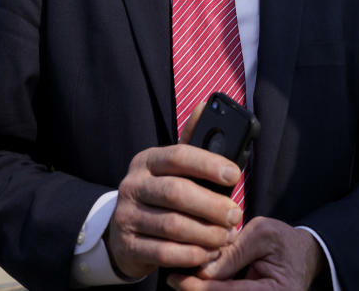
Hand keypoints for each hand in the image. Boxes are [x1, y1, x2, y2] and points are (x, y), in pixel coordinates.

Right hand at [105, 104, 243, 278]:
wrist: (123, 232)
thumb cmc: (160, 193)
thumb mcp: (172, 167)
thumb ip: (192, 141)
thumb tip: (207, 104)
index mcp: (147, 160)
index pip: (179, 155)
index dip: (208, 164)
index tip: (234, 174)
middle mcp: (133, 185)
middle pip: (177, 192)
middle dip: (212, 205)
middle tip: (235, 216)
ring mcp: (127, 216)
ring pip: (172, 225)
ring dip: (205, 234)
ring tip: (225, 238)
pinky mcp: (128, 245)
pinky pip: (164, 252)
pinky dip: (191, 254)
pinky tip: (207, 254)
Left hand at [166, 216, 325, 289]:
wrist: (303, 256)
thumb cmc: (284, 242)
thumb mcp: (262, 235)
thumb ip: (234, 251)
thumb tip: (202, 268)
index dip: (200, 288)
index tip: (175, 278)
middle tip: (174, 279)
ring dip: (203, 290)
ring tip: (183, 279)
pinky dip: (212, 289)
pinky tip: (197, 283)